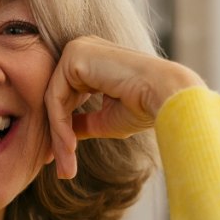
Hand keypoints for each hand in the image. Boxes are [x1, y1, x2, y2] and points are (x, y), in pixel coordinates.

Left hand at [45, 36, 204, 178]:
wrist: (165, 97)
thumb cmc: (143, 107)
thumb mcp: (106, 118)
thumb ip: (83, 122)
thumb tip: (65, 136)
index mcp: (91, 61)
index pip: (66, 97)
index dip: (62, 130)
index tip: (62, 160)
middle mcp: (82, 50)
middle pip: (57, 100)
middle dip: (58, 138)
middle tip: (62, 170)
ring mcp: (77, 50)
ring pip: (54, 102)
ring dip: (59, 138)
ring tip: (67, 166)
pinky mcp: (74, 56)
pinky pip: (56, 98)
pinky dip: (60, 126)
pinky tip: (70, 148)